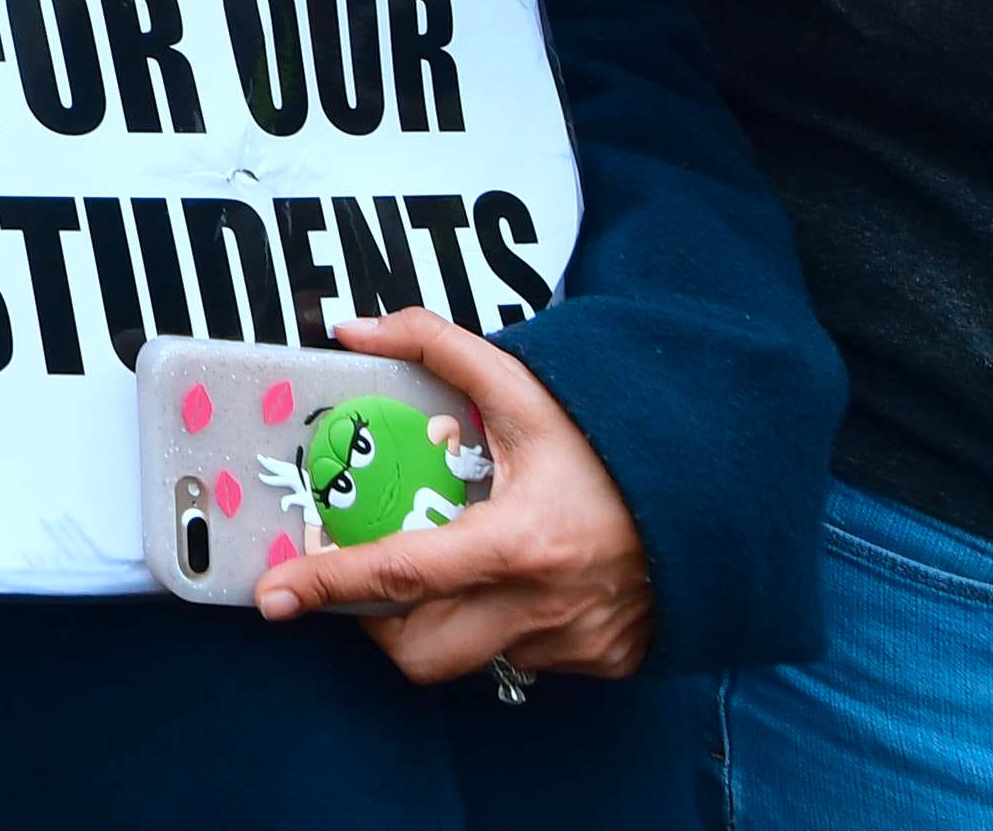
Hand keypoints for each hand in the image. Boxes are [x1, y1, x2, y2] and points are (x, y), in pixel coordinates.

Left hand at [254, 307, 658, 682]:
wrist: (719, 491)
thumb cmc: (614, 441)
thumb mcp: (524, 387)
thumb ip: (435, 347)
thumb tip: (351, 330)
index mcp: (518, 542)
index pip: (399, 575)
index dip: (326, 585)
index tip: (273, 593)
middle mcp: (540, 607)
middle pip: (418, 650)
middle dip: (371, 622)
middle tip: (361, 574)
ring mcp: (570, 644)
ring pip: (467, 657)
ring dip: (436, 620)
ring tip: (439, 565)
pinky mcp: (597, 663)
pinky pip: (520, 659)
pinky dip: (496, 625)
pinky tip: (511, 578)